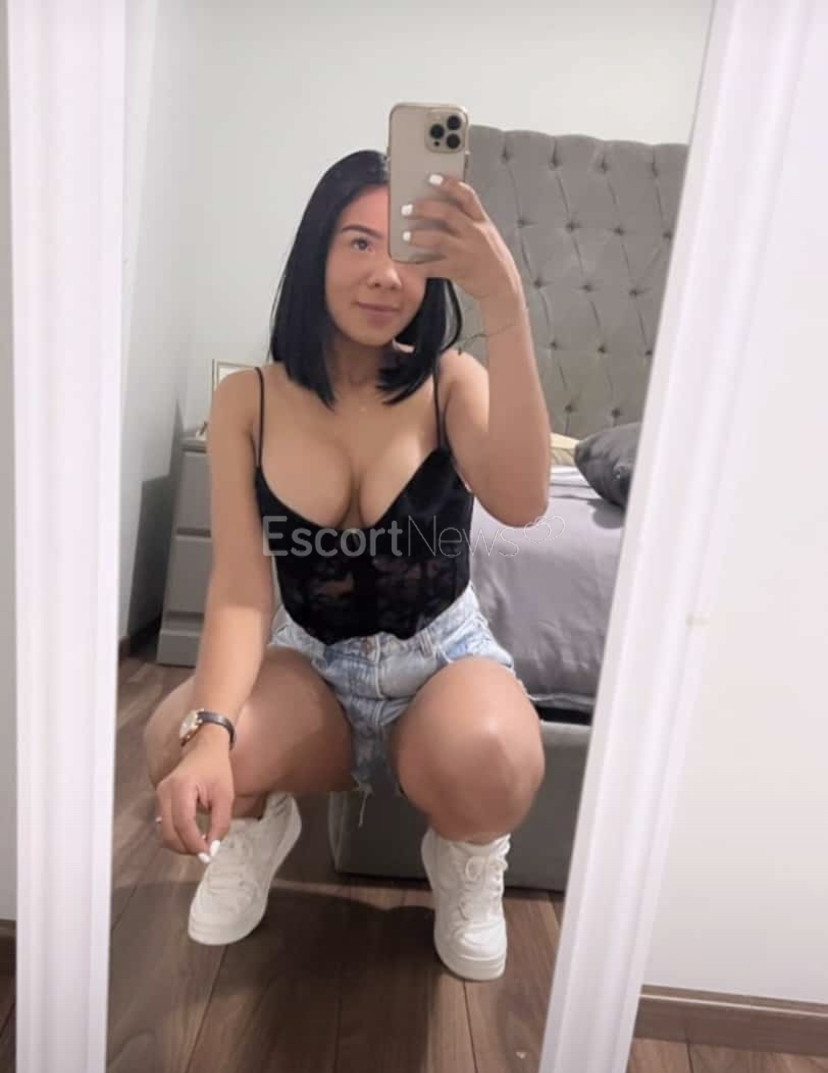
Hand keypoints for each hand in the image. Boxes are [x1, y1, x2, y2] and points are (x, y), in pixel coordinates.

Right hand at [155, 733, 234, 858]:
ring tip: (200, 845)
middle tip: (205, 853)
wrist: (205, 748)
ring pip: (163, 832)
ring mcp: (159, 795)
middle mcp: (164, 792)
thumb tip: (212, 849)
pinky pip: (163, 825)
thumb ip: (220, 823)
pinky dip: (176, 836)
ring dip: (180, 844)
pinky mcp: (160, 800)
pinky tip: (191, 836)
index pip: (183, 823)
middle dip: (186, 847)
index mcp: (181, 787)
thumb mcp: (225, 796)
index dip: (194, 843)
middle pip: (168, 832)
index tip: (208, 855)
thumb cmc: (217, 769)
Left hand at [401, 173, 521, 303]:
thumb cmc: (492, 259)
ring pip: (438, 239)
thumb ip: (469, 222)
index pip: (467, 195)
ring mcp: (466, 252)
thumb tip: (438, 211)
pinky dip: (418, 265)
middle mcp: (475, 234)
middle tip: (406, 208)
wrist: (503, 288)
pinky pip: (433, 266)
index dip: (449, 184)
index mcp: (482, 222)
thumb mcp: (487, 235)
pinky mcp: (458, 270)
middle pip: (447, 213)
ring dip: (418, 236)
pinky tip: (407, 263)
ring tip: (404, 235)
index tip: (431, 177)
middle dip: (424, 208)